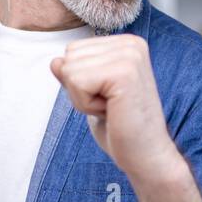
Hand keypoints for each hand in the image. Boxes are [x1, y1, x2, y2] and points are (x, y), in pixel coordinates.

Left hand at [50, 34, 183, 185]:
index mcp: (127, 45)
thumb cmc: (121, 129)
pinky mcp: (124, 72)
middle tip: (110, 106)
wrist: (146, 156)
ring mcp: (130, 56)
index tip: (109, 99)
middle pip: (69, 57)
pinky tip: (111, 112)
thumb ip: (74, 75)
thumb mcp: (91, 96)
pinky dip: (85, 105)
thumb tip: (55, 61)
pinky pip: (76, 82)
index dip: (82, 82)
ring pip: (70, 69)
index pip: (74, 50)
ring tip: (112, 109)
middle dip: (80, 89)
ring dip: (83, 98)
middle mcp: (131, 45)